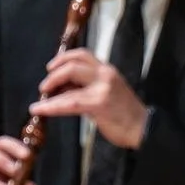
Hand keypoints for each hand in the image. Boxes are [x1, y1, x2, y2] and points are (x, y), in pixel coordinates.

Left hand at [30, 47, 148, 148]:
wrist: (144, 129)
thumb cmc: (127, 114)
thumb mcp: (109, 93)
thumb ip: (88, 88)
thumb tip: (65, 89)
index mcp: (107, 70)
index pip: (82, 55)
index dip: (63, 58)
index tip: (51, 67)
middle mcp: (105, 74)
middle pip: (73, 63)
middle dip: (54, 73)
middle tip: (44, 85)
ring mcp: (103, 87)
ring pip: (69, 78)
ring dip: (51, 87)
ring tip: (40, 100)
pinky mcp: (99, 103)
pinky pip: (69, 102)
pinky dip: (52, 106)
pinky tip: (41, 109)